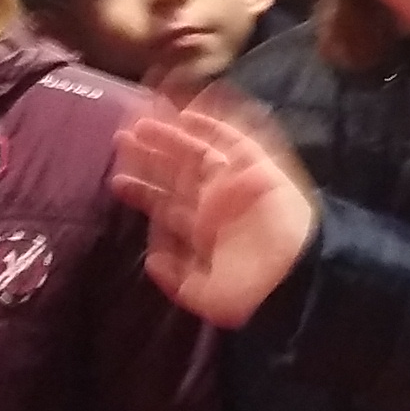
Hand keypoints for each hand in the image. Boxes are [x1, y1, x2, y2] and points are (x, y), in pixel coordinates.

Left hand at [111, 92, 316, 326]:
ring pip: (197, 153)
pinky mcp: (256, 167)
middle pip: (176, 173)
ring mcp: (235, 182)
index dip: (141, 191)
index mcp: (203, 231)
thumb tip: (152, 261)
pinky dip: (213, 126)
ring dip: (170, 137)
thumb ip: (176, 280)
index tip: (116, 179)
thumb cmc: (252, 288)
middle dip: (149, 157)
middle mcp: (216, 203)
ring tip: (142, 124)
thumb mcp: (204, 296)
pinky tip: (187, 114)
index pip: (166, 205)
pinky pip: (233, 140)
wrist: (293, 273)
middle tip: (121, 139)